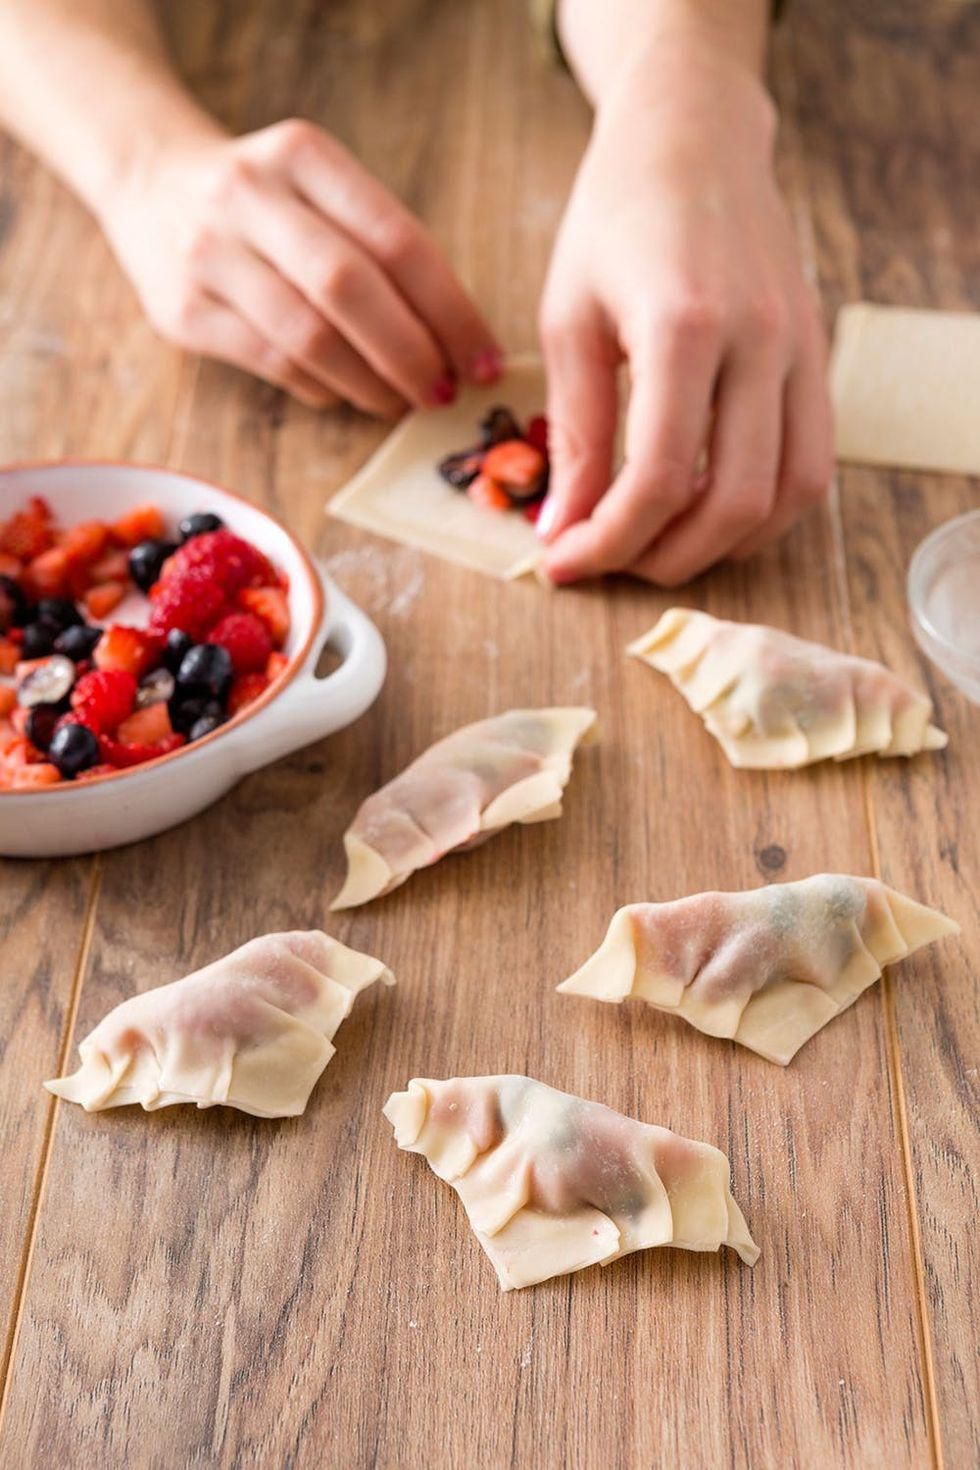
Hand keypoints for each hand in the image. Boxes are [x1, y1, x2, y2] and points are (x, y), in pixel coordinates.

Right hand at [100, 118, 501, 412]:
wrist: (147, 179)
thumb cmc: (266, 200)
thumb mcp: (321, 187)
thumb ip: (380, 245)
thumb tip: (457, 340)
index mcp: (303, 154)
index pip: (397, 240)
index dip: (451, 311)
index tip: (484, 360)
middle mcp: (249, 196)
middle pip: (351, 288)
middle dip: (412, 352)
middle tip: (445, 391)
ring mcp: (208, 254)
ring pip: (308, 336)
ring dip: (370, 382)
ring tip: (402, 401)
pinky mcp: (183, 311)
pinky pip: (272, 363)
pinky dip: (323, 387)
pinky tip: (347, 392)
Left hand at [537, 40, 832, 583]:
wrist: (692, 138)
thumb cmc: (615, 219)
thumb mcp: (569, 320)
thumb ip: (576, 432)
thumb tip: (564, 528)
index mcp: (686, 325)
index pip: (660, 476)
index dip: (608, 539)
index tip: (561, 562)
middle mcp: (761, 341)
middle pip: (733, 502)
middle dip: (662, 556)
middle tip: (607, 561)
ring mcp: (801, 350)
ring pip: (788, 496)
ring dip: (722, 545)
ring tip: (657, 545)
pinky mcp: (816, 357)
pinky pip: (811, 462)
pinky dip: (764, 509)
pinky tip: (708, 512)